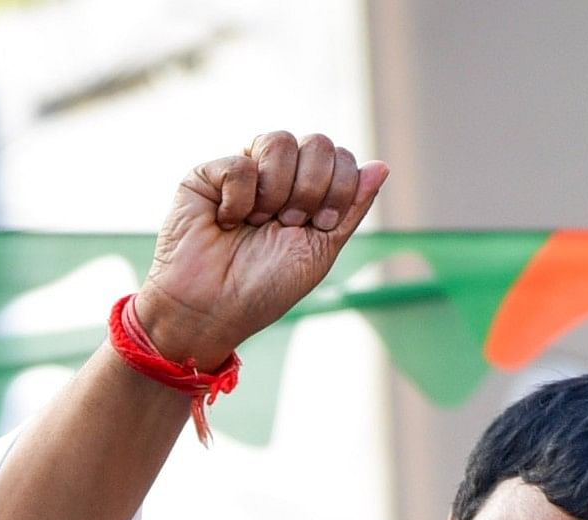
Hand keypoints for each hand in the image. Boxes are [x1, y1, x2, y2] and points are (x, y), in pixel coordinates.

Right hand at [132, 131, 387, 368]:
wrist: (210, 311)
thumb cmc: (263, 289)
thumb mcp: (321, 250)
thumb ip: (351, 208)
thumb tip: (381, 165)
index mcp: (307, 191)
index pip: (341, 157)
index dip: (340, 186)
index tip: (320, 224)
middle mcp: (277, 176)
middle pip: (317, 142)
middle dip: (312, 188)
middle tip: (289, 223)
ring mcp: (243, 172)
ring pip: (280, 141)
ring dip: (276, 190)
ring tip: (257, 222)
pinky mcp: (206, 176)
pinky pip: (240, 164)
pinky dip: (238, 200)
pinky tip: (226, 222)